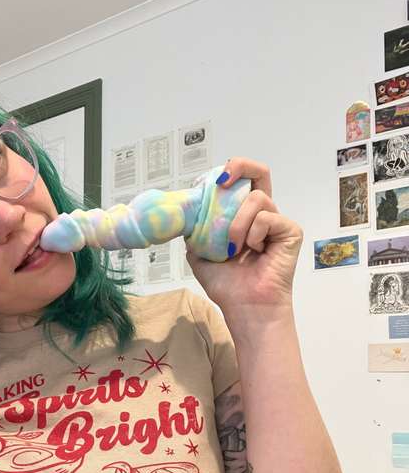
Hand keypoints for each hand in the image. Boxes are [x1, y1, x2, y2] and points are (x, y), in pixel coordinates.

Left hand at [185, 157, 302, 315]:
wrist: (244, 307)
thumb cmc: (227, 285)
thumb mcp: (200, 254)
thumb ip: (195, 231)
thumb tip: (183, 214)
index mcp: (243, 217)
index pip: (239, 183)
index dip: (226, 174)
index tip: (206, 184)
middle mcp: (262, 215)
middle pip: (259, 172)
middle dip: (240, 166)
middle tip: (221, 180)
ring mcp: (277, 222)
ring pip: (256, 199)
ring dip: (237, 223)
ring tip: (233, 248)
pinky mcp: (290, 231)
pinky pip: (267, 217)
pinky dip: (253, 234)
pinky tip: (254, 252)